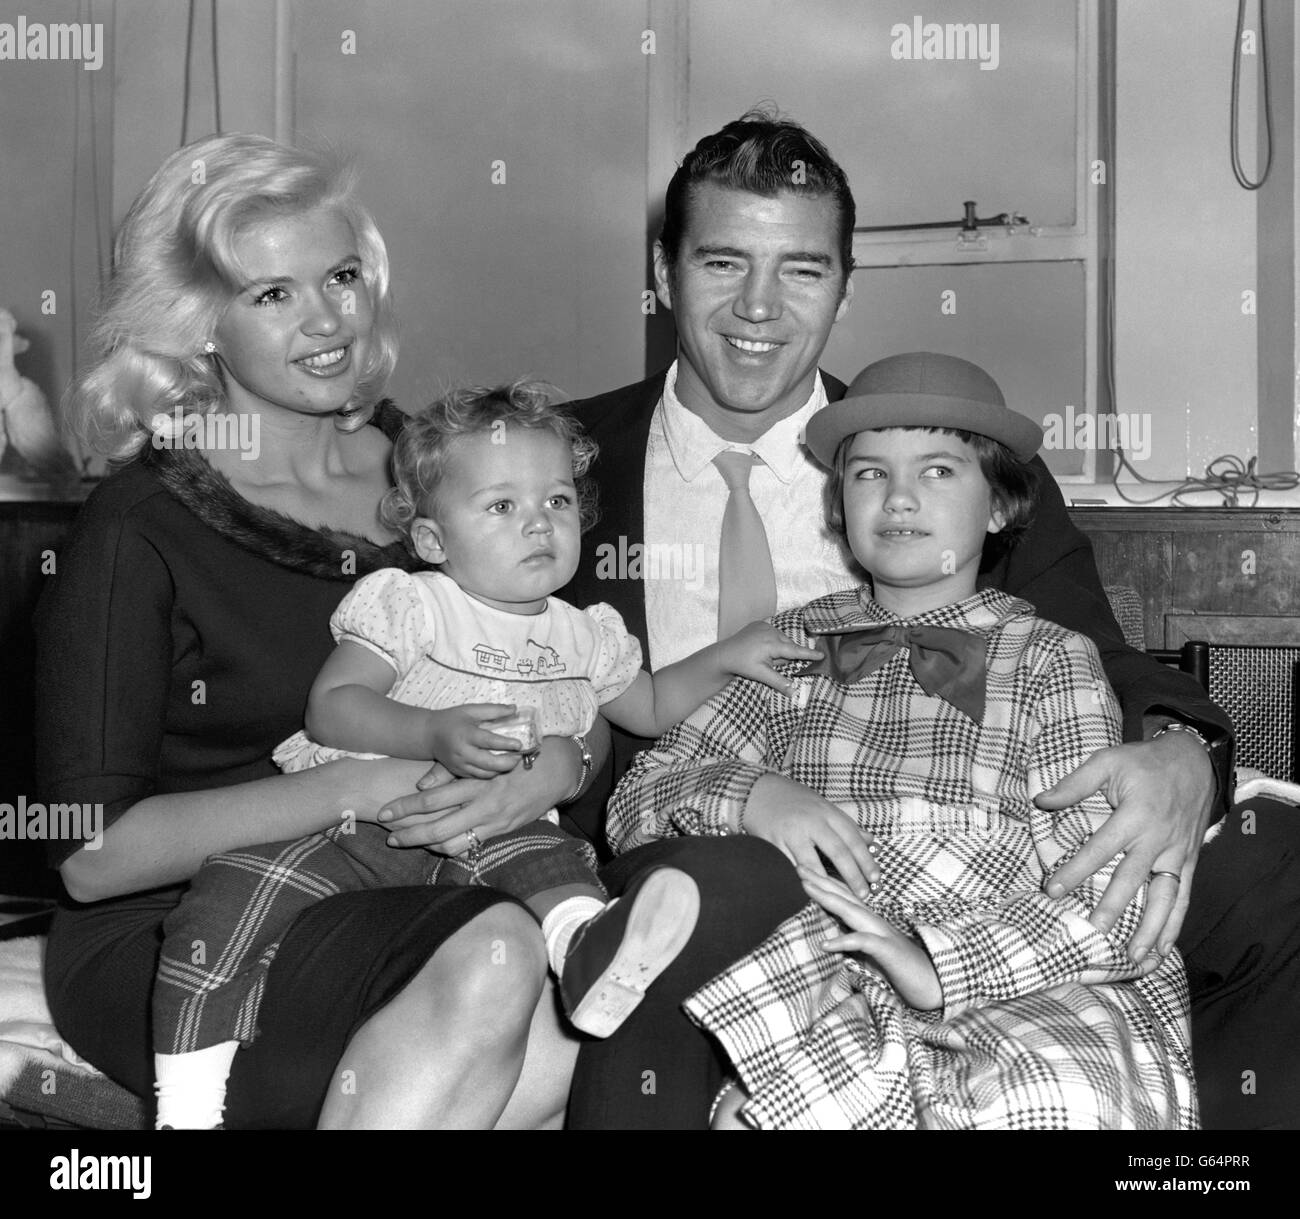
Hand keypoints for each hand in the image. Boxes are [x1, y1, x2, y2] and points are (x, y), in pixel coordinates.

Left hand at [377, 735, 577, 854]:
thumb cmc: (516, 755)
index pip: (432, 798)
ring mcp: (495, 821)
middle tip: (389, 837)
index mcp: (476, 782)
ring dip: (427, 845)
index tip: (384, 811)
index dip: (405, 807)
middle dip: (409, 834)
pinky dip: (451, 848)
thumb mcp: (484, 757)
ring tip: (409, 842)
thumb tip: (422, 784)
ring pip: (452, 843)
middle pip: (437, 826)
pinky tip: (438, 845)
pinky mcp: (504, 831)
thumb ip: (453, 771)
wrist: (557, 769)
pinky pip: (471, 846)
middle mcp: (484, 805)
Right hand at [426, 704, 524, 778]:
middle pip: (489, 763)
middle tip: (519, 756)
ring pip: (486, 773)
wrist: (429, 735)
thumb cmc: (452, 720)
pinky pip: (479, 776)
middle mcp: (462, 752)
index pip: (489, 741)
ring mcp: (460, 765)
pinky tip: (499, 766)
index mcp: (466, 734)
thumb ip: (493, 710)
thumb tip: (515, 709)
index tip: (519, 744)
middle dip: (508, 762)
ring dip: (502, 769)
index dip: (506, 744)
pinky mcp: (458, 772)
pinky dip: (491, 773)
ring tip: (512, 761)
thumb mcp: (471, 710)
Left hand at [715, 622, 821, 696]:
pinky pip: (773, 631)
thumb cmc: (742, 665)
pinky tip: (762, 647)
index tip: (822, 655)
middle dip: (785, 655)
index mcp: (771, 644)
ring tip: (765, 656)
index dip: (809, 654)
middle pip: (788, 645)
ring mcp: (764, 624)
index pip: (795, 651)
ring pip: (782, 638)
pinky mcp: (759, 622)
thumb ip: (779, 682)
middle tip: (770, 663)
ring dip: (779, 647)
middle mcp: (770, 631)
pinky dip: (773, 639)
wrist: (724, 654)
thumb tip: (794, 693)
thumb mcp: (761, 675)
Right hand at [743, 774, 879, 896]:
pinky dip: (800, 880)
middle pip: (837, 852)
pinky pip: (788, 867)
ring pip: (812, 863)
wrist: (757, 791)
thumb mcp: (823, 806)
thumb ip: (846, 825)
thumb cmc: (794, 801)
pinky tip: (810, 893)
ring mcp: (791, 833)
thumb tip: (871, 842)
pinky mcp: (772, 844)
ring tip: (839, 898)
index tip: (875, 878)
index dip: (865, 860)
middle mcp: (811, 821)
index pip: (852, 838)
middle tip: (864, 894)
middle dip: (853, 876)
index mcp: (827, 812)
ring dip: (827, 883)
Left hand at [799, 867, 941, 1010]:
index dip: (824, 882)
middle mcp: (875, 922)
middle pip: (844, 896)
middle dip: (820, 880)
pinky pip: (863, 943)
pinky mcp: (888, 952)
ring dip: (828, 898)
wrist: (936, 985)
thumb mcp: (872, 954)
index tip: (803, 869)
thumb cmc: (902, 970)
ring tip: (805, 887)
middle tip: (797, 864)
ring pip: (851, 911)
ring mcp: (882, 934)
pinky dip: (844, 941)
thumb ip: (854, 943)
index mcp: (870, 921)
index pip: (844, 897)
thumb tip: (832, 937)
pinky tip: (825, 944)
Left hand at [1036, 732, 1214, 960]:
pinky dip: (1174, 925)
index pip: (1100, 849)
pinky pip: (1183, 898)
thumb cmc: (1145, 762)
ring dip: (1151, 930)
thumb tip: (1041, 801)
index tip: (1052, 890)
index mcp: (1135, 816)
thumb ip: (1074, 784)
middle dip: (1113, 908)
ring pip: (1165, 898)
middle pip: (1133, 880)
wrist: (1195, 761)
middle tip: (1094, 933)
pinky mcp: (1190, 862)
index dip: (1076, 870)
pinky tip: (1163, 950)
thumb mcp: (1107, 761)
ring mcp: (1177, 854)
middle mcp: (1158, 840)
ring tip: (1135, 958)